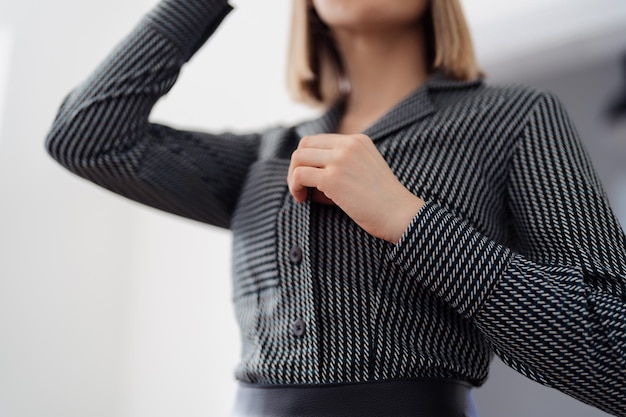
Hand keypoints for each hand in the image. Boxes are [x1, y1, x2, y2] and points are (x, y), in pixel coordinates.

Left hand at [287, 133, 424, 242]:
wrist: (400, 215)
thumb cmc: (383, 202)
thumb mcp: (364, 171)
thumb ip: (340, 166)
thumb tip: (305, 175)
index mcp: (358, 140)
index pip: (318, 140)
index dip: (308, 159)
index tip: (310, 179)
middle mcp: (349, 145)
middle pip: (305, 145)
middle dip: (297, 166)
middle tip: (302, 186)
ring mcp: (340, 160)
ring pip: (298, 157)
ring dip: (294, 177)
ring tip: (301, 194)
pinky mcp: (333, 178)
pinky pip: (300, 175)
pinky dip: (295, 187)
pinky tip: (303, 199)